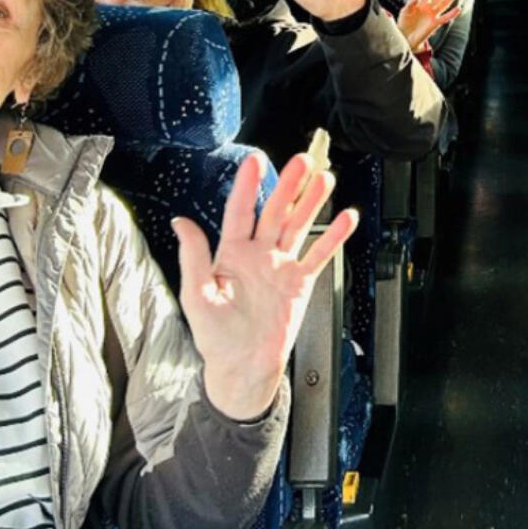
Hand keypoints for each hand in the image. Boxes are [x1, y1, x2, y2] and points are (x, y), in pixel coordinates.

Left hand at [173, 153, 358, 420]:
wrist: (244, 367)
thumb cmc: (215, 336)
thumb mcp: (197, 296)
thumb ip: (193, 258)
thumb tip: (181, 222)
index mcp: (230, 254)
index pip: (240, 211)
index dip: (247, 186)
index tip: (254, 161)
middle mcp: (258, 255)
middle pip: (275, 212)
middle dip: (288, 186)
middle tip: (301, 162)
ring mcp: (281, 267)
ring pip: (299, 227)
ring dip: (311, 204)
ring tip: (324, 179)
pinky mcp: (300, 283)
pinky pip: (318, 256)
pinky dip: (333, 238)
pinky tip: (346, 218)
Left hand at [397, 0, 462, 51]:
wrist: (405, 36)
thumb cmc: (404, 23)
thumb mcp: (405, 11)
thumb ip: (410, 4)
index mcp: (422, 3)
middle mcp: (430, 8)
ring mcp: (433, 15)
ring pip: (444, 4)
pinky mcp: (434, 24)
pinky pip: (444, 18)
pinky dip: (451, 14)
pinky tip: (458, 8)